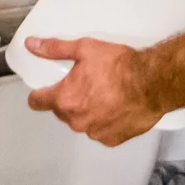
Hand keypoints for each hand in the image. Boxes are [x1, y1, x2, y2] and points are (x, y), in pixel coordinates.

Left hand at [24, 36, 165, 147]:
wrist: (152, 83)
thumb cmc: (119, 66)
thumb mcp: (84, 49)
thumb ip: (55, 49)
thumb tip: (32, 44)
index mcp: (65, 99)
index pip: (38, 102)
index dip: (40, 94)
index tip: (45, 90)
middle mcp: (76, 121)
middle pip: (62, 111)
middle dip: (70, 100)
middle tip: (87, 84)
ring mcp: (94, 133)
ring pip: (82, 122)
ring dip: (88, 111)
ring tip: (105, 95)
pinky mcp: (112, 140)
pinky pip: (101, 131)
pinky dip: (105, 122)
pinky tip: (116, 108)